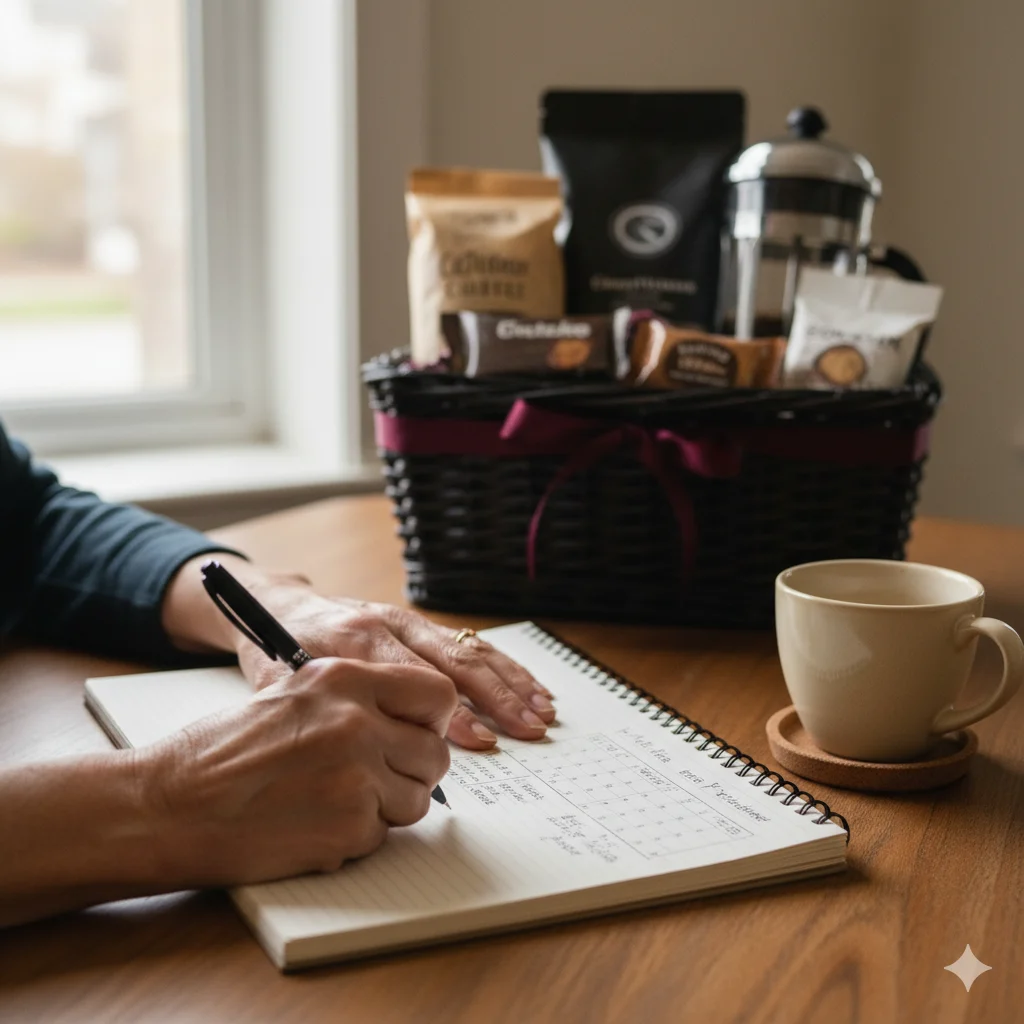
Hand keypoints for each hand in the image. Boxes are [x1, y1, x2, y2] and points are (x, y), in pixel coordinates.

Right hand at [140, 658, 457, 884]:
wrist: (170, 806)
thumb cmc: (220, 753)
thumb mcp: (293, 693)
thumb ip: (354, 698)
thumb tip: (406, 719)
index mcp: (346, 678)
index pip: (437, 693)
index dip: (432, 720)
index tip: (419, 732)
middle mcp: (359, 721)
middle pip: (435, 752)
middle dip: (414, 770)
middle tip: (380, 777)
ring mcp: (358, 776)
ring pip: (418, 799)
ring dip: (389, 806)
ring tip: (338, 800)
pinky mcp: (349, 827)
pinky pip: (383, 834)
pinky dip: (357, 836)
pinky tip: (315, 824)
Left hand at [235, 588, 556, 750]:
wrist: (277, 605)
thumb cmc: (276, 651)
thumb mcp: (284, 685)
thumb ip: (326, 714)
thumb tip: (370, 761)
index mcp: (357, 641)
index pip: (417, 680)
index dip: (452, 715)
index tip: (483, 743)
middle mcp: (389, 624)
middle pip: (455, 659)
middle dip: (498, 696)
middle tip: (527, 727)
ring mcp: (408, 620)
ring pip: (470, 648)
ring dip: (510, 681)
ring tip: (541, 710)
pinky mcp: (418, 623)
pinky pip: (468, 642)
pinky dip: (502, 666)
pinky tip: (527, 686)